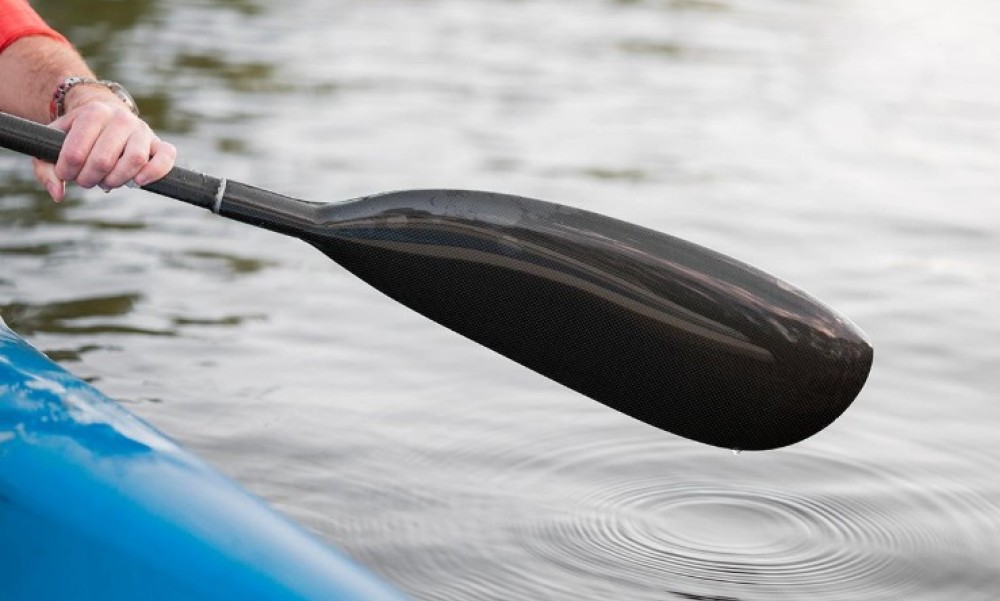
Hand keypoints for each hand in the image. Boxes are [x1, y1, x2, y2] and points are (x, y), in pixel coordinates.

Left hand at [32, 88, 175, 201]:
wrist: (105, 118)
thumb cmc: (78, 136)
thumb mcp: (54, 145)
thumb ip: (47, 169)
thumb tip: (58, 194)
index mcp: (93, 112)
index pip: (76, 153)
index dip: (66, 172)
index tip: (65, 173)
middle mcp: (121, 118)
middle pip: (103, 161)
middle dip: (89, 179)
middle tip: (86, 179)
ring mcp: (143, 130)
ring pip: (133, 160)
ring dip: (116, 180)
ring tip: (107, 181)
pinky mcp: (160, 144)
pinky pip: (166, 158)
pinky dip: (154, 172)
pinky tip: (139, 181)